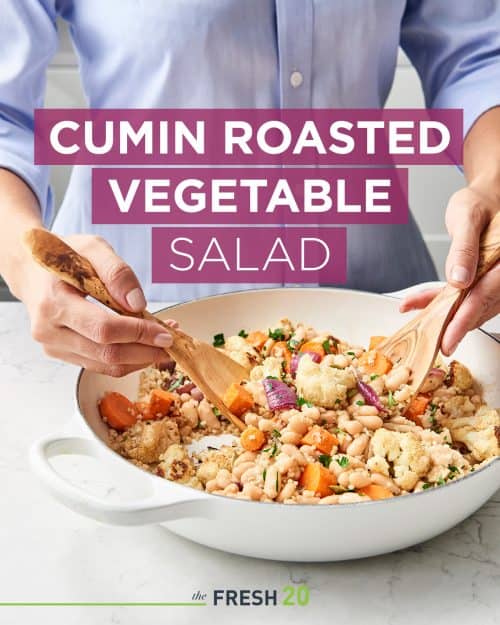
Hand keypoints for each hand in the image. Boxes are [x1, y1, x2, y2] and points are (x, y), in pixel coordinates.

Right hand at [19, 233, 176, 375]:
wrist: (32, 271)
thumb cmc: (63, 256)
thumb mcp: (92, 247)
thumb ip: (117, 272)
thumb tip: (138, 304)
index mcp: (54, 303)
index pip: (103, 329)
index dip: (138, 334)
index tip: (165, 332)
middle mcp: (49, 331)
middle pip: (107, 353)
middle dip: (145, 350)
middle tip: (171, 341)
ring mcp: (53, 347)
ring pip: (106, 365)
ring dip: (140, 358)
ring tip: (162, 341)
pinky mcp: (62, 355)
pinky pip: (100, 365)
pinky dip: (127, 358)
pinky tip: (143, 344)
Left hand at [400, 186, 499, 355]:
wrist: (487, 198)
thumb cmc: (480, 203)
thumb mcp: (468, 216)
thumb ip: (464, 247)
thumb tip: (458, 279)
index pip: (486, 292)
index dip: (465, 318)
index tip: (448, 338)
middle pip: (481, 306)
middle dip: (455, 326)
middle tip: (435, 345)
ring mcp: (498, 278)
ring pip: (473, 306)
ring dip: (446, 316)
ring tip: (420, 324)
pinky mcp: (486, 281)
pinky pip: (467, 297)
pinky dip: (444, 303)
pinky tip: (421, 305)